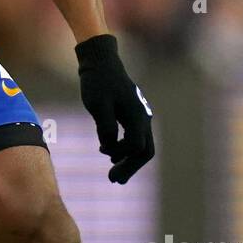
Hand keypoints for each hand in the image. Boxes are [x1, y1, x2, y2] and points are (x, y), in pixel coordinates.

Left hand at [75, 34, 154, 182]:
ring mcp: (140, 116)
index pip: (136, 147)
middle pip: (145, 151)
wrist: (101, 61)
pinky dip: (126, 149)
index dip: (122, 158)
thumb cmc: (98, 82)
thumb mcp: (97, 105)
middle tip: (115, 180)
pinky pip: (135, 137)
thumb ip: (105, 127)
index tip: (105, 159)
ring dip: (129, 160)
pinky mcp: (132, 114)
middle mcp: (143, 117)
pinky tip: (110, 154)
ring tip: (114, 173)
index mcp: (137, 116)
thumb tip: (108, 148)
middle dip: (131, 167)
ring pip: (142, 145)